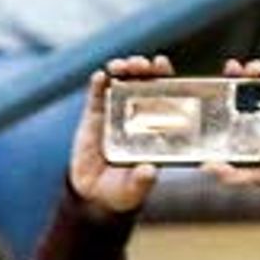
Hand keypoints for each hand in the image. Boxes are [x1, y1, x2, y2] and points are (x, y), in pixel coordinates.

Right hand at [68, 54, 178, 218]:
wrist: (94, 196)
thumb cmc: (122, 192)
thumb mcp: (134, 190)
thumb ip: (141, 181)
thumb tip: (149, 171)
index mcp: (155, 127)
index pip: (164, 95)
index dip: (165, 77)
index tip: (162, 65)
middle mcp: (137, 115)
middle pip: (143, 82)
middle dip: (143, 68)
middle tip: (141, 64)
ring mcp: (115, 113)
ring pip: (121, 82)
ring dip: (122, 69)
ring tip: (121, 66)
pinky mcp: (94, 117)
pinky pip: (96, 95)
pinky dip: (98, 83)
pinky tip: (100, 77)